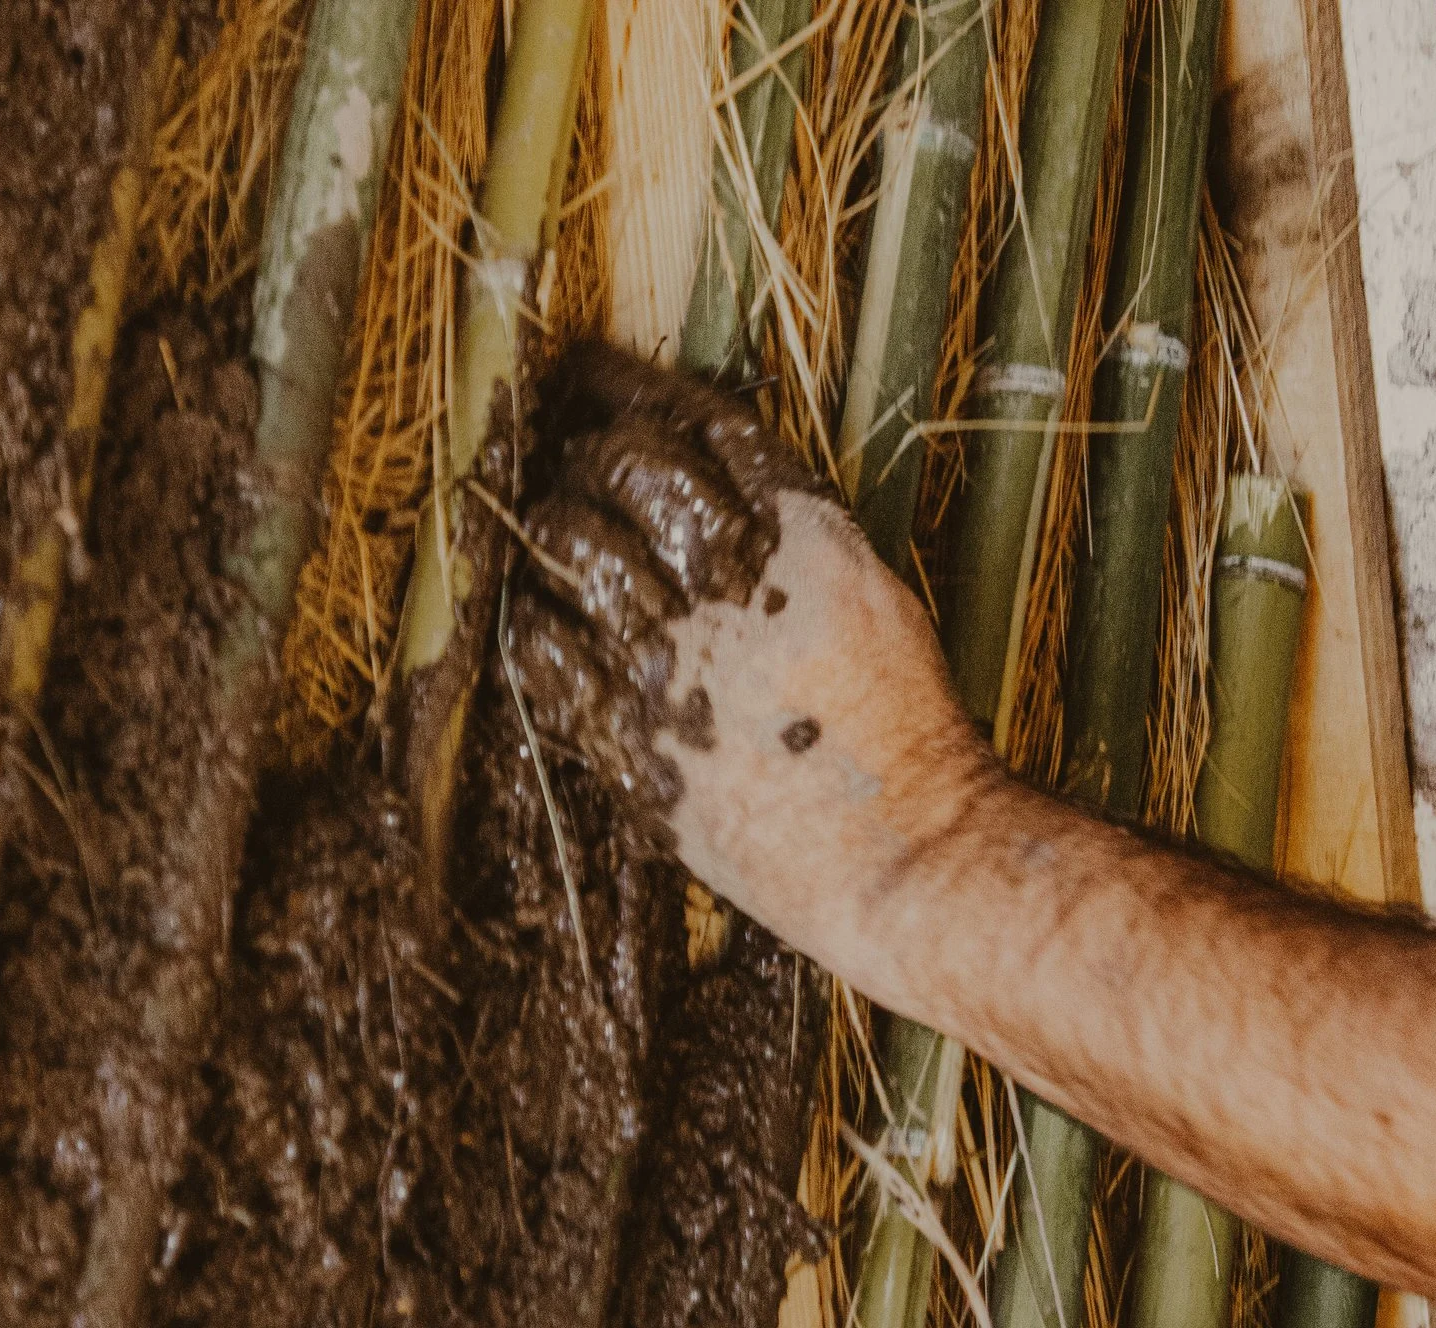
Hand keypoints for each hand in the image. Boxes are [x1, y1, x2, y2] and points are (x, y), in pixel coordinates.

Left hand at [504, 344, 985, 917]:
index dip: (629, 387)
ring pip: (569, 540)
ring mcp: (670, 658)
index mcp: (803, 534)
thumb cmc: (903, 732)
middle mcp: (731, 580)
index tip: (590, 372)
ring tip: (552, 527)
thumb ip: (795, 534)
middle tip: (571, 461)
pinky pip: (541, 646)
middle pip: (623, 466)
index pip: (697, 423)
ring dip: (550, 522)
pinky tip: (542, 615)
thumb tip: (721, 485)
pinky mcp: (629, 734)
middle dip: (586, 451)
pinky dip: (532, 617)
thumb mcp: (872, 595)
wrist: (901, 847)